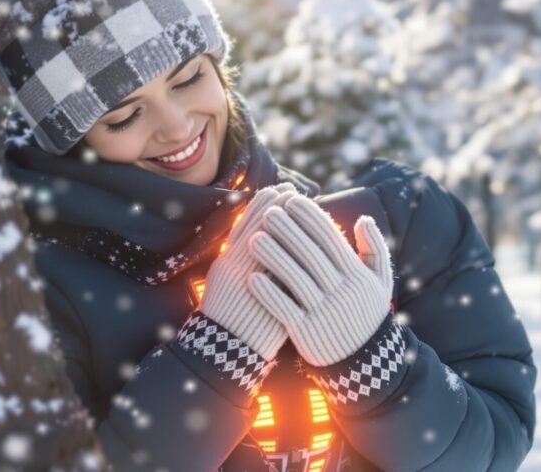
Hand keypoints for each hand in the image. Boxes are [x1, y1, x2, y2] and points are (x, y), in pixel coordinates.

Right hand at [199, 183, 297, 360]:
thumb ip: (239, 253)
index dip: (265, 205)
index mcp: (229, 264)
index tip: (282, 189)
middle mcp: (242, 270)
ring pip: (276, 246)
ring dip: (293, 227)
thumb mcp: (224, 278)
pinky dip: (302, 256)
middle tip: (295, 190)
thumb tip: (256, 228)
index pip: (249, 225)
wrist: (228, 351)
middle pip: (263, 230)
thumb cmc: (227, 313)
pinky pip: (290, 274)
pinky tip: (316, 243)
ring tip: (308, 211)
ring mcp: (260, 286)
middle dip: (280, 209)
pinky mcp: (276, 303)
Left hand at [246, 194, 393, 366]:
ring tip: (253, 238)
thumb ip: (375, 249)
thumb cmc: (369, 315)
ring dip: (273, 257)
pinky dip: (268, 293)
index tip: (292, 200)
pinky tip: (250, 278)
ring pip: (294, 279)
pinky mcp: (307, 333)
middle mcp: (340, 291)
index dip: (310, 218)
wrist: (366, 364)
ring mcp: (323, 312)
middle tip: (268, 211)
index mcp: (356, 275)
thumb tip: (364, 219)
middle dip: (288, 231)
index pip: (331, 239)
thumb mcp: (381, 282)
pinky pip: (284, 309)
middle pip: (310, 255)